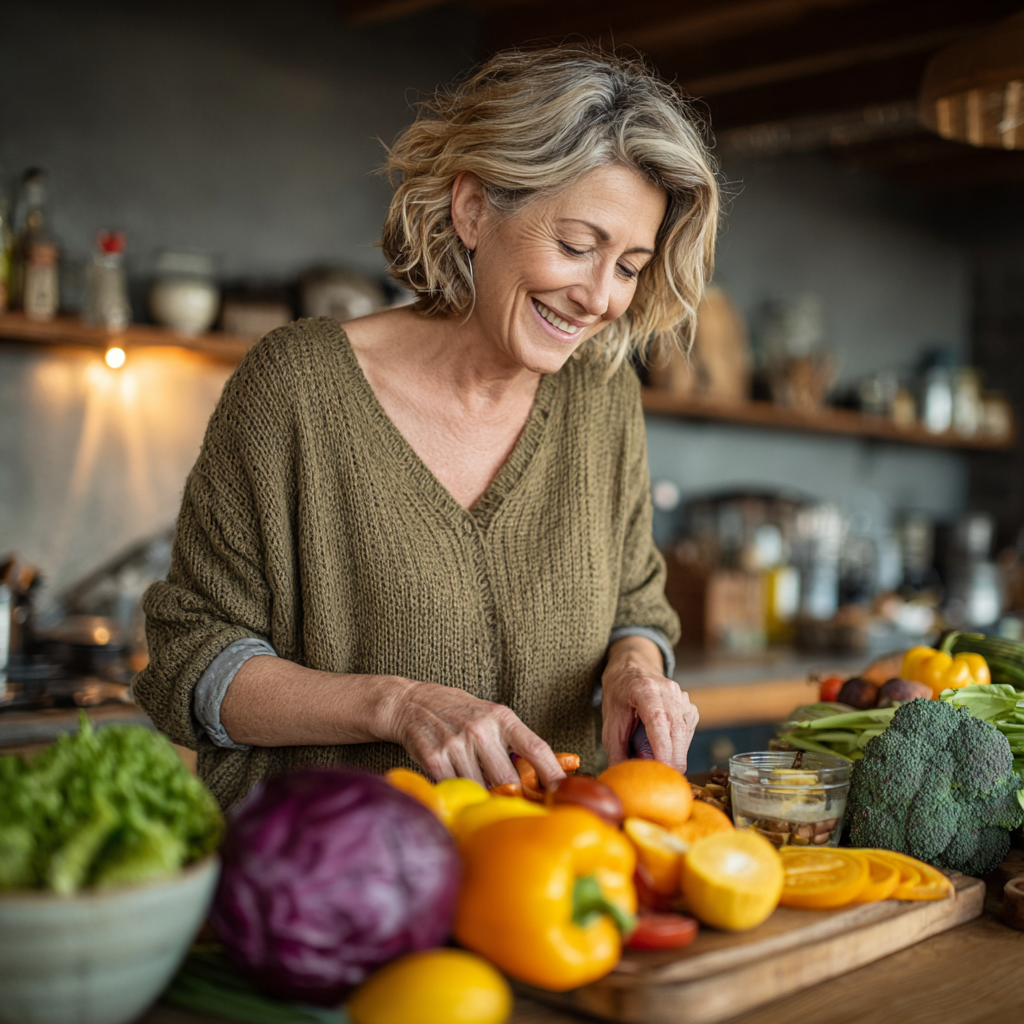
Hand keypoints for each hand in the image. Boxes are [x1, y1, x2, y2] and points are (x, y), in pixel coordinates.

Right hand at [387, 680, 566, 789]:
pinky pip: (457, 790)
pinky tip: (463, 794)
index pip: (536, 748)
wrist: (413, 704)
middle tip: (520, 810)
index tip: (563, 795)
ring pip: (482, 789)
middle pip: (509, 781)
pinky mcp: (434, 759)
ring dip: (486, 800)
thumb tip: (547, 776)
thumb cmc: (459, 713)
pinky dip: (463, 797)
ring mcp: (456, 744)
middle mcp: (480, 729)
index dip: (553, 775)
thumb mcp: (492, 717)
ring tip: (487, 801)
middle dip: (516, 799)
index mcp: (502, 718)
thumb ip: (515, 742)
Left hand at [601, 636, 698, 771]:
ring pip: (684, 738)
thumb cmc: (619, 693)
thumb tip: (622, 779)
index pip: (659, 721)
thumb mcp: (610, 721)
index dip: (663, 749)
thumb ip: (616, 751)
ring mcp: (683, 700)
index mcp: (645, 690)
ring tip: (652, 757)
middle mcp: (669, 692)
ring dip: (672, 756)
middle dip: (670, 762)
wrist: (633, 667)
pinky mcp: (690, 710)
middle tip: (656, 779)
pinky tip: (661, 746)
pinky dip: (676, 748)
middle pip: (677, 733)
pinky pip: (687, 737)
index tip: (661, 772)